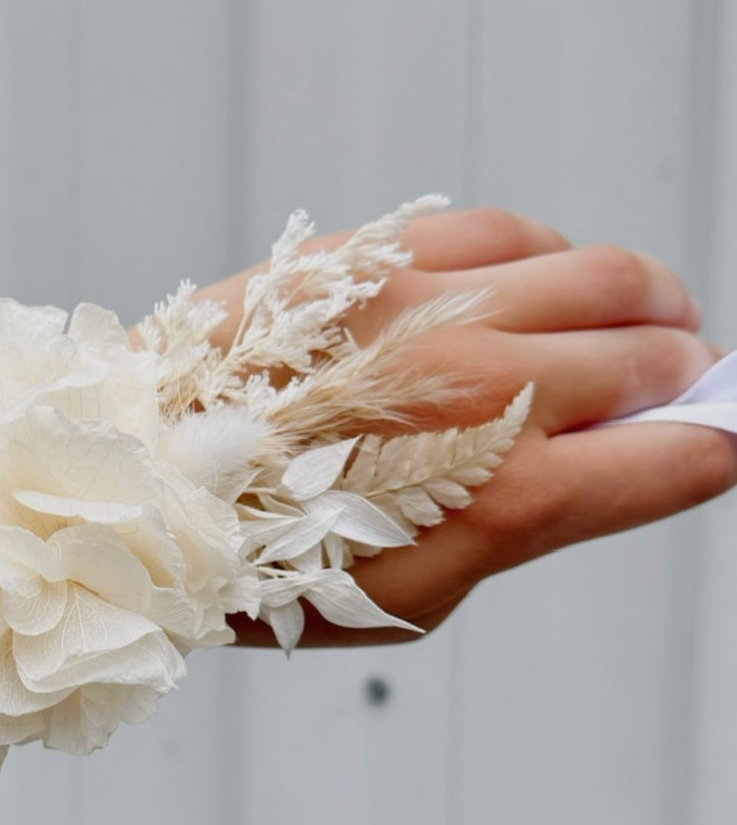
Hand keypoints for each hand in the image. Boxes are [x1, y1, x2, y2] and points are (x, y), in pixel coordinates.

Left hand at [193, 207, 736, 645]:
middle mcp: (482, 385)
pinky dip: (549, 260)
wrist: (144, 483)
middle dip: (684, 375)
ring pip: (602, 273)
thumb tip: (623, 459)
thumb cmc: (275, 561)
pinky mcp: (376, 254)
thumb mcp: (419, 594)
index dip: (714, 448)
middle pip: (656, 351)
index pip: (681, 453)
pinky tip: (538, 290)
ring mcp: (431, 307)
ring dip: (640, 305)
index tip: (713, 442)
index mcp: (506, 493)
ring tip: (630, 328)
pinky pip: (510, 230)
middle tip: (674, 389)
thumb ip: (534, 520)